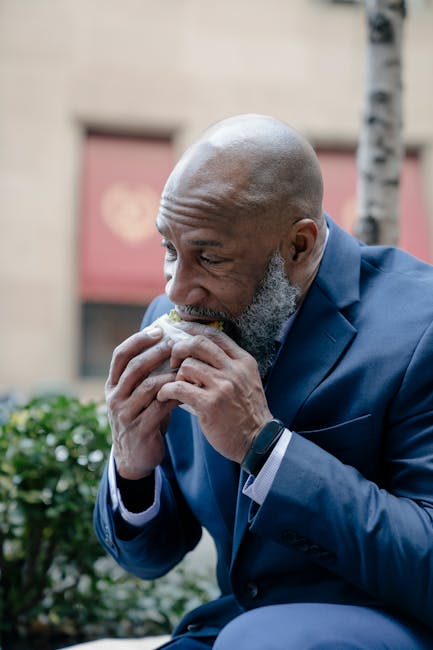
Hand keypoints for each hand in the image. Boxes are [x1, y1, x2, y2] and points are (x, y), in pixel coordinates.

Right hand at [106, 325, 178, 479]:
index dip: (138, 340)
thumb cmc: (141, 418)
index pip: (120, 355)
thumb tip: (168, 343)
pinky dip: (175, 396)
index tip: (158, 330)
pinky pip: (159, 407)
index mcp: (112, 385)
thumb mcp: (137, 396)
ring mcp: (125, 415)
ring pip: (148, 386)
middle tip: (177, 343)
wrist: (134, 459)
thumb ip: (145, 376)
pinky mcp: (139, 430)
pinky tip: (188, 389)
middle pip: (134, 367)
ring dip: (169, 374)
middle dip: (157, 352)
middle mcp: (114, 398)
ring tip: (186, 366)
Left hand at [156, 323, 272, 462]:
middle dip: (180, 348)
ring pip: (187, 365)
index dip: (192, 330)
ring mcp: (223, 386)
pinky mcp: (210, 404)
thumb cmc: (246, 412)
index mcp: (243, 361)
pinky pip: (178, 388)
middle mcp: (234, 369)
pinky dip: (166, 391)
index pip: (215, 335)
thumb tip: (197, 350)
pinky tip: (164, 397)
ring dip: (176, 375)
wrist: (258, 441)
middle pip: (198, 343)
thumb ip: (228, 365)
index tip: (177, 331)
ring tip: (176, 387)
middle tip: (172, 361)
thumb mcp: (246, 381)